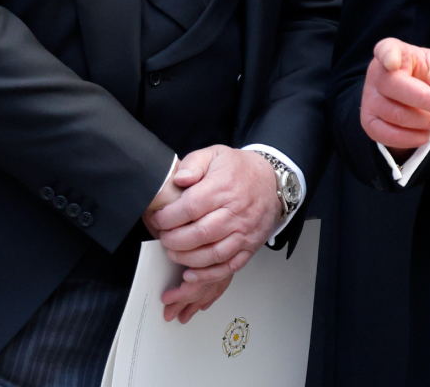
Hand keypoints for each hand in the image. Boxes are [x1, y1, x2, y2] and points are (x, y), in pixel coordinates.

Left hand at [150, 145, 279, 317]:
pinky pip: (228, 267)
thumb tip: (179, 179)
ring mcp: (244, 231)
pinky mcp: (249, 246)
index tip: (158, 220)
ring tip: (173, 253)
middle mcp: (236, 211)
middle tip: (163, 238)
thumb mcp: (215, 154)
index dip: (169, 217)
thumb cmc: (239, 169)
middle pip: (200, 233)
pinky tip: (191, 274)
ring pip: (213, 254)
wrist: (271, 180)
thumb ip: (194, 163)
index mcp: (224, 186)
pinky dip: (208, 275)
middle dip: (174, 240)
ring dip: (187, 258)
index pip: (191, 206)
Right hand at [360, 38, 429, 155]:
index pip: (385, 49)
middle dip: (423, 98)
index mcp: (393, 50)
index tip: (393, 62)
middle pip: (393, 86)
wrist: (413, 95)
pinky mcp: (369, 121)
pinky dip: (410, 138)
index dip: (388, 55)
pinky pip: (386, 135)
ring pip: (393, 114)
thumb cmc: (427, 72)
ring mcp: (369, 98)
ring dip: (424, 121)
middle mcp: (376, 73)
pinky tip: (427, 133)